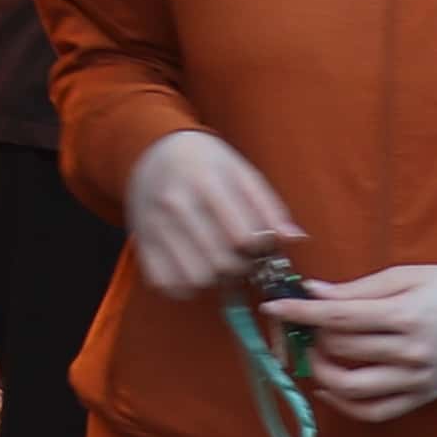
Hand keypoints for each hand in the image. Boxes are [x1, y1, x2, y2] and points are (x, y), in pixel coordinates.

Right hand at [118, 129, 301, 300]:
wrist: (152, 150)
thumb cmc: (205, 162)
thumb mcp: (241, 171)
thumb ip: (269, 206)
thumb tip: (295, 239)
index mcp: (205, 181)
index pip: (243, 236)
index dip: (260, 249)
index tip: (260, 243)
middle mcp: (175, 204)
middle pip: (221, 262)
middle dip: (241, 267)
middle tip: (242, 256)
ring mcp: (154, 226)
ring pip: (196, 278)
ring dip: (215, 279)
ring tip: (218, 263)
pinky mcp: (141, 243)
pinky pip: (166, 284)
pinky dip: (185, 287)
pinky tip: (194, 269)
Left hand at [273, 263, 436, 422]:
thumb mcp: (405, 277)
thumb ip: (356, 289)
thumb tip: (311, 292)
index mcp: (407, 316)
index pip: (339, 317)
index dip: (300, 312)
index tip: (272, 306)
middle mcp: (412, 353)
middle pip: (342, 349)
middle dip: (312, 334)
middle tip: (303, 321)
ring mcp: (418, 381)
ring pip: (352, 388)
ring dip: (322, 371)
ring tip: (317, 352)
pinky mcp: (422, 398)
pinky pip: (374, 412)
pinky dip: (344, 404)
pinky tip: (328, 387)